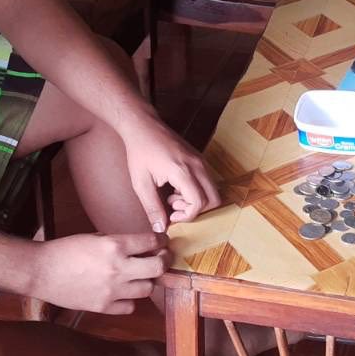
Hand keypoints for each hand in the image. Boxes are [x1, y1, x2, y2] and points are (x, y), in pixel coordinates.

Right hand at [28, 231, 168, 314]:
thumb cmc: (65, 250)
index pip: (152, 242)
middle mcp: (117, 268)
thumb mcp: (95, 237)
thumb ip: (119, 243)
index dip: (161, 241)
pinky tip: (123, 293)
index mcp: (114, 245)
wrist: (41, 271)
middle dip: (164, 261)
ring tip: (140, 276)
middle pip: (158, 268)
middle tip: (161, 259)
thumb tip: (141, 246)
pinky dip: (130, 300)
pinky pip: (130, 306)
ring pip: (147, 289)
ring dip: (147, 281)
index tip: (162, 242)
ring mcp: (112, 291)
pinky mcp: (104, 307)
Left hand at [122, 117, 221, 232]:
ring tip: (173, 196)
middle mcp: (197, 165)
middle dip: (196, 210)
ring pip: (212, 191)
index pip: (198, 202)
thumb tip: (160, 229)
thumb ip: (152, 208)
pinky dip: (196, 190)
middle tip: (174, 206)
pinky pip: (207, 182)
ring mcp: (201, 161)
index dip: (186, 215)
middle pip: (214, 199)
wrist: (143, 126)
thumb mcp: (141, 183)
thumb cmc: (140, 152)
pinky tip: (175, 187)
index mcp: (182, 171)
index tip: (171, 214)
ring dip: (196, 200)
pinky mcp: (199, 159)